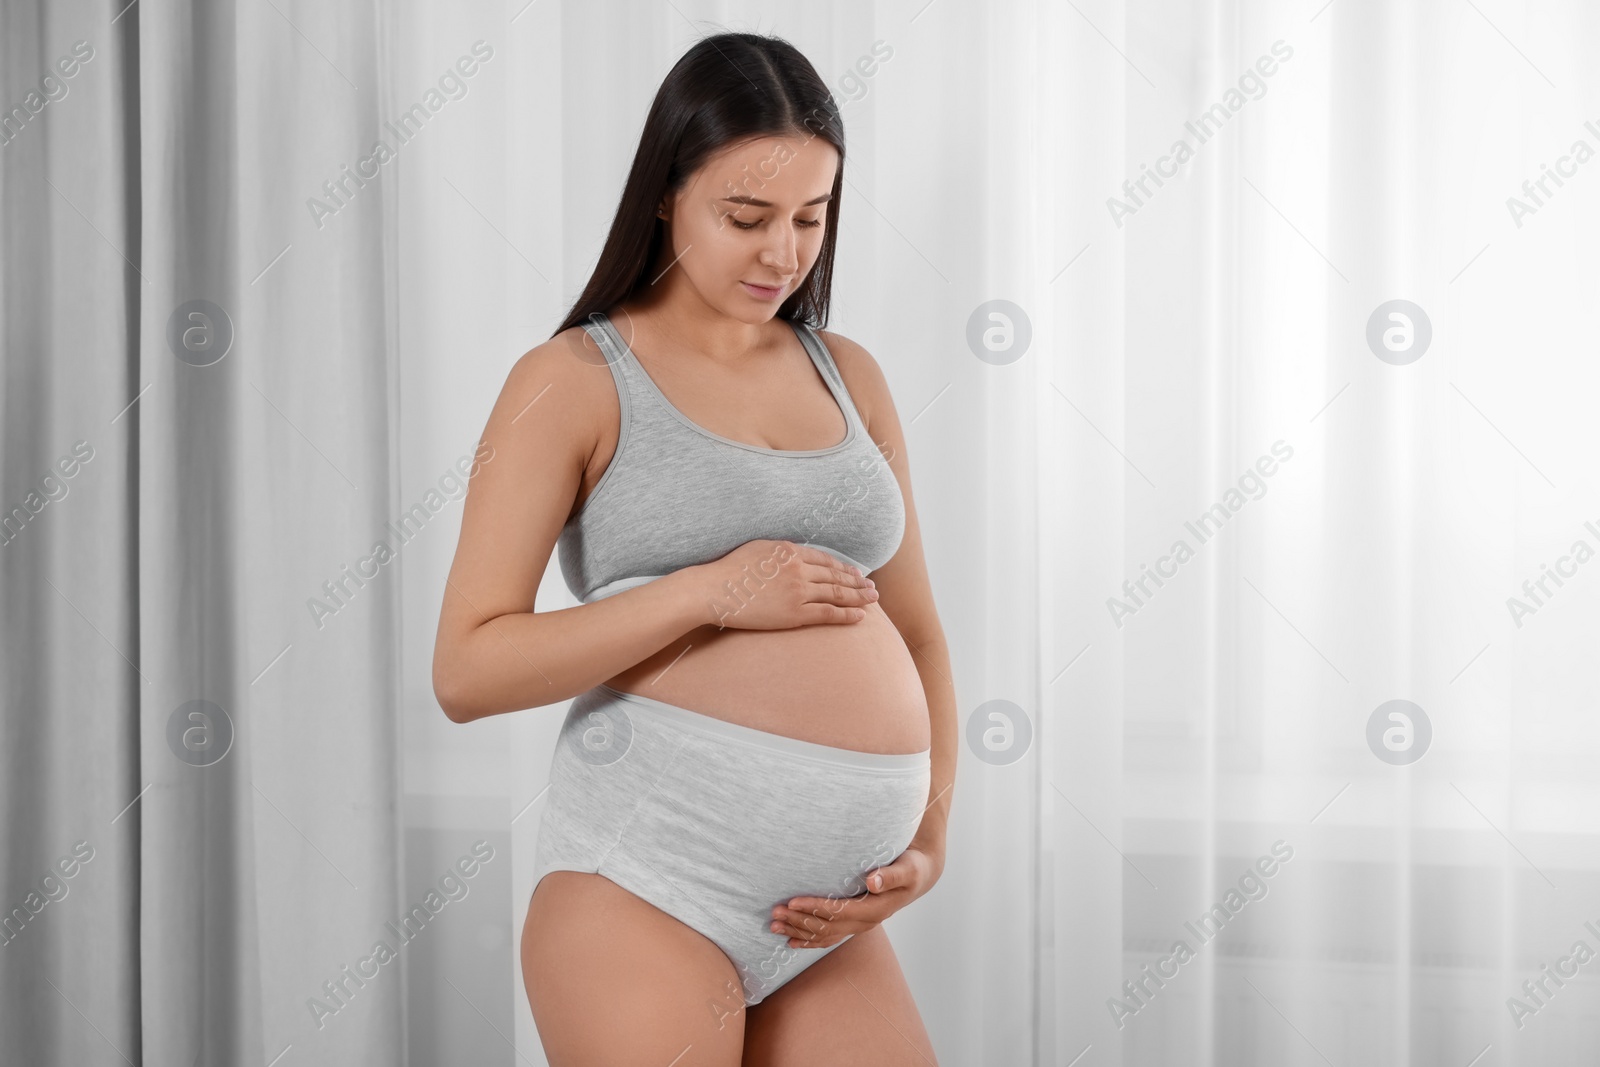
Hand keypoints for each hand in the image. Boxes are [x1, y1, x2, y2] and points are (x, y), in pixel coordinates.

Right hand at [691, 540, 877, 630]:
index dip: (843, 567)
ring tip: (873, 599)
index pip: (825, 559)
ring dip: (859, 597)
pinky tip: (860, 616)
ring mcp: (798, 591)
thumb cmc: (729, 570)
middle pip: (836, 575)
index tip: (855, 573)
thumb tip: (792, 554)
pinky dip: (846, 615)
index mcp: (789, 551)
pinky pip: (827, 613)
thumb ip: (780, 551)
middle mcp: (798, 569)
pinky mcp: (794, 613)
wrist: (714, 590)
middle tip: (873, 587)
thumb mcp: (758, 549)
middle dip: (858, 581)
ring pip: (837, 593)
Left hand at [768, 845, 941, 948]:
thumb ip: (891, 875)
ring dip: (798, 931)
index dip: (814, 907)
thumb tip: (872, 881)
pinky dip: (809, 940)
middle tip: (775, 913)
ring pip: (824, 934)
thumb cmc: (912, 867)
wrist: (919, 876)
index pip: (838, 912)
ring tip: (774, 925)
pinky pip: (829, 937)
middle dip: (799, 921)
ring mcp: (859, 926)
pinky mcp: (854, 923)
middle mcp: (865, 922)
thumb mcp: (908, 868)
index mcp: (876, 909)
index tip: (793, 902)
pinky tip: (791, 941)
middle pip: (826, 926)